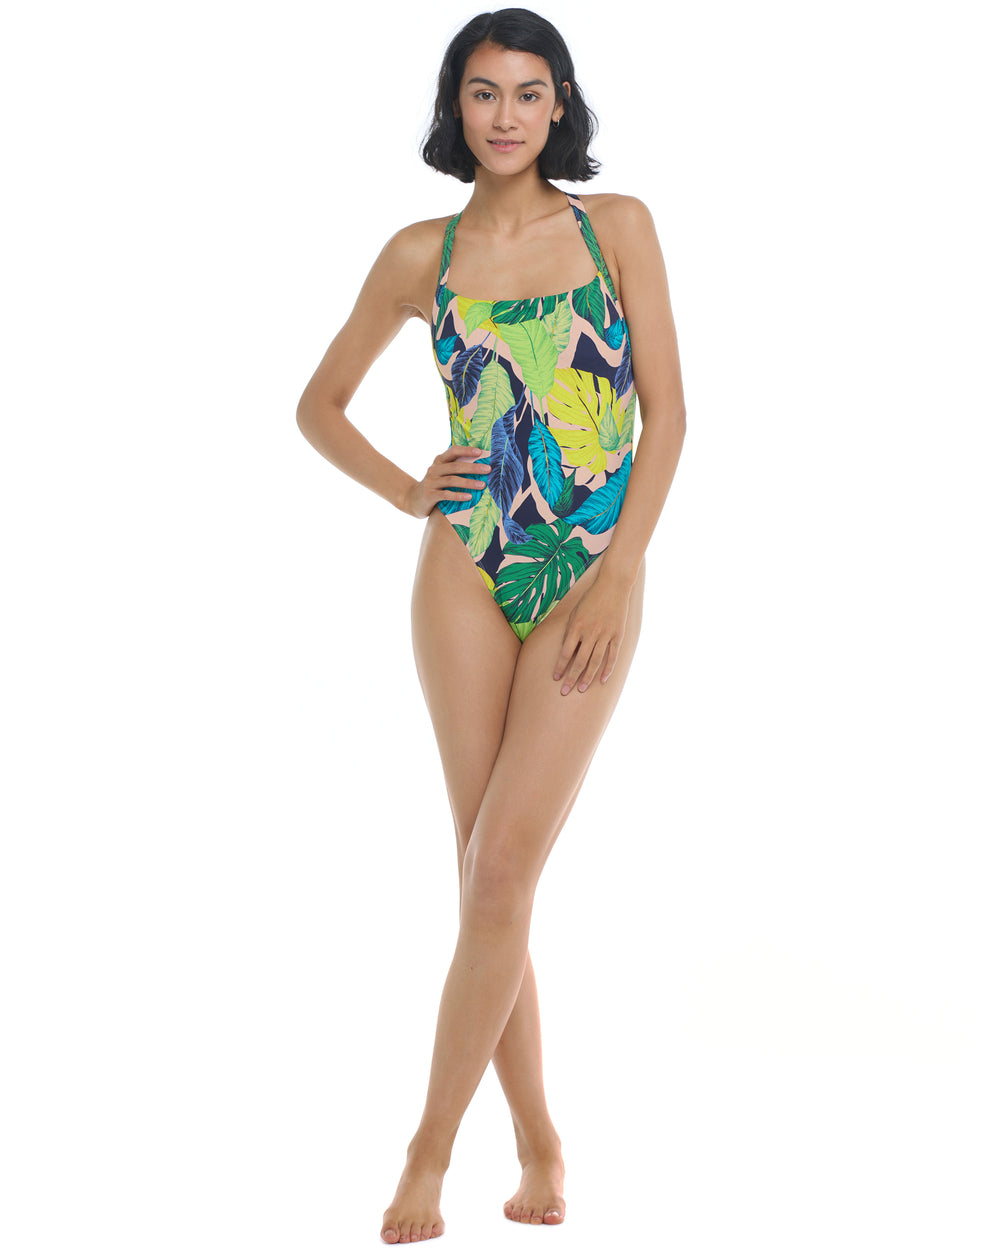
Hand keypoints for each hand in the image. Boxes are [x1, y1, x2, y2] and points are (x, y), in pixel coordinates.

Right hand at [405, 445, 490, 517]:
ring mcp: (431, 482)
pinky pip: (446, 495)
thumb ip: (454, 467)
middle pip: (456, 466)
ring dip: (469, 482)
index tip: (481, 452)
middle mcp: (434, 470)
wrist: (413, 499)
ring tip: (482, 485)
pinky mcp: (430, 495)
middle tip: (488, 469)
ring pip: (452, 480)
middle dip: (473, 468)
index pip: (453, 451)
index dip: (466, 450)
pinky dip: (458, 496)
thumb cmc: (434, 485)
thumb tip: (479, 463)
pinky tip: (469, 497)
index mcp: (439, 461)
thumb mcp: (441, 473)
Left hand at [552, 571, 632, 694]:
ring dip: (587, 677)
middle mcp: (590, 632)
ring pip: (595, 661)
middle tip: (565, 692)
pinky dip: (607, 669)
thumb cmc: (590, 599)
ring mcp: (605, 634)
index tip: (555, 678)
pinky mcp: (617, 635)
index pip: (565, 652)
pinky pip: (612, 656)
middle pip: (579, 661)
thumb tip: (565, 651)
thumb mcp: (575, 612)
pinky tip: (602, 680)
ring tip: (581, 689)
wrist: (613, 585)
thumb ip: (570, 631)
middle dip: (571, 678)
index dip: (560, 666)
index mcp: (576, 626)